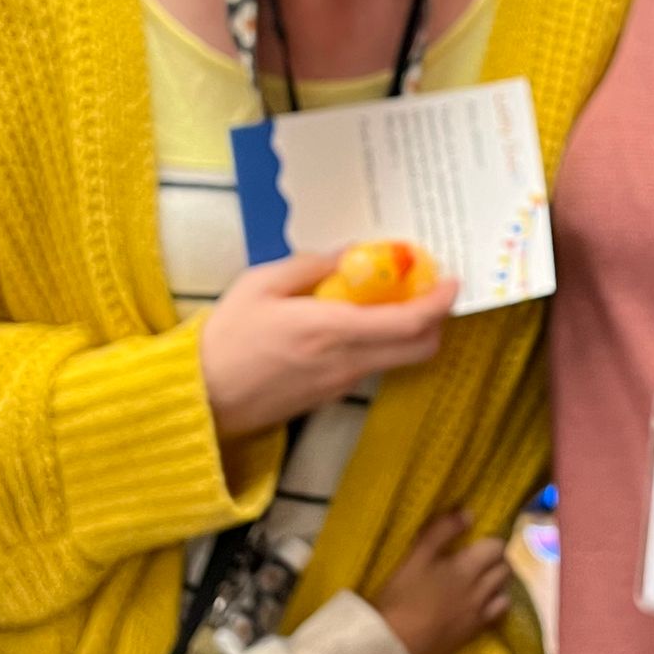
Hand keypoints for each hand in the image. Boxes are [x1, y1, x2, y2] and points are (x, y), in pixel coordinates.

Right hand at [199, 253, 457, 440]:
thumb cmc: (225, 337)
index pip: (409, 323)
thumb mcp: (260, 284)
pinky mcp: (330, 396)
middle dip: (435, 319)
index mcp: (331, 330)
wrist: (201, 399)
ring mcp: (341, 384)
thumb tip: (350, 255)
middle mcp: (347, 362)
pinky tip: (357, 323)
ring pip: (399, 360)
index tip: (451, 281)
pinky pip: (372, 367)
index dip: (439, 302)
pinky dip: (381, 344)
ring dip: (408, 332)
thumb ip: (310, 266)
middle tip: (426, 288)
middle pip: (420, 348)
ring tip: (388, 299)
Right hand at [376, 511, 511, 653]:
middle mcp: (481, 590)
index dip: (491, 541)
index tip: (480, 542)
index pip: (497, 547)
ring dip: (498, 584)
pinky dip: (495, 605)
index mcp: (467, 567)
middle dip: (497, 561)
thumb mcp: (417, 556)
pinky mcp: (474, 633)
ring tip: (483, 581)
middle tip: (481, 559)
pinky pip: (498, 615)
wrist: (396, 642)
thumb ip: (442, 531)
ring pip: (505, 593)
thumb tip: (468, 514)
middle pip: (504, 569)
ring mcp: (480, 613)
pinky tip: (481, 604)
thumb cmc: (403, 596)